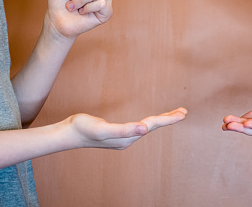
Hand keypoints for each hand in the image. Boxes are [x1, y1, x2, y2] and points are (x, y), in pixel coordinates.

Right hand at [66, 107, 187, 149]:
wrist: (68, 133)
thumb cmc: (83, 129)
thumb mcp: (103, 129)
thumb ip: (124, 130)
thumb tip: (145, 129)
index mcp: (127, 137)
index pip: (152, 126)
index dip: (168, 119)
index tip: (182, 113)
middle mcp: (127, 139)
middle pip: (152, 127)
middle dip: (168, 119)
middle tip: (184, 112)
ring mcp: (122, 137)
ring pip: (147, 127)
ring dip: (160, 120)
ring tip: (173, 114)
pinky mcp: (117, 133)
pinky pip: (139, 126)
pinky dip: (148, 122)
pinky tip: (147, 122)